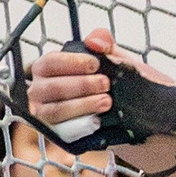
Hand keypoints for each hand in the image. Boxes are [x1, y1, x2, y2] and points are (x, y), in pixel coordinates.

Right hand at [27, 29, 175, 124]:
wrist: (134, 115)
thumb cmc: (116, 82)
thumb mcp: (116, 60)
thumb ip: (106, 45)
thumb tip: (96, 41)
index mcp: (48, 70)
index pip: (49, 63)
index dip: (71, 63)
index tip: (95, 64)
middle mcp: (41, 92)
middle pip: (51, 88)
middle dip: (80, 85)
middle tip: (106, 84)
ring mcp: (46, 116)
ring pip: (55, 112)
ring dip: (82, 105)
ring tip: (107, 102)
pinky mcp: (57, 135)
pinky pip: (62, 133)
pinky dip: (79, 127)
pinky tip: (97, 122)